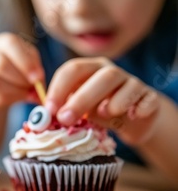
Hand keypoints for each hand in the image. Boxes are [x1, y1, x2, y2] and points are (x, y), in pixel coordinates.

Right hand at [0, 33, 44, 106]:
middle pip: (1, 64)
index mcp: (3, 41)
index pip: (11, 44)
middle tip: (32, 87)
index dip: (25, 61)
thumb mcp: (31, 64)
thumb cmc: (20, 68)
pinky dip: (10, 97)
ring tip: (27, 93)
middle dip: (20, 78)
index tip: (38, 77)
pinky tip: (19, 97)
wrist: (1, 81)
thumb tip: (40, 90)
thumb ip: (37, 73)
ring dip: (15, 90)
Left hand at [46, 57, 160, 145]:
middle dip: (80, 98)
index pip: (73, 69)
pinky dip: (140, 108)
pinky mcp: (149, 99)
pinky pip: (148, 100)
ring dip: (114, 100)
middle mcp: (111, 73)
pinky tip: (132, 117)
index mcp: (89, 70)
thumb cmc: (96, 112)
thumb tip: (42, 119)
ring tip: (102, 114)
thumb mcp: (77, 111)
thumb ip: (62, 111)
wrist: (130, 120)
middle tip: (65, 118)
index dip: (59, 88)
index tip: (48, 109)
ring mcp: (133, 84)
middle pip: (100, 77)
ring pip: (127, 84)